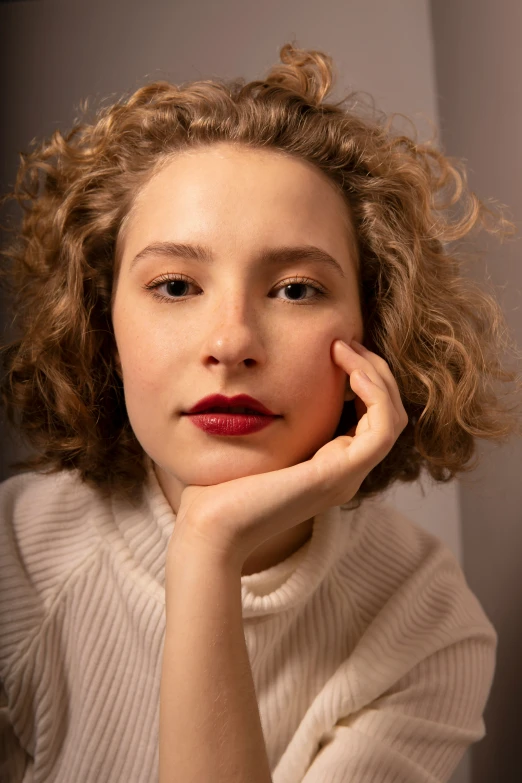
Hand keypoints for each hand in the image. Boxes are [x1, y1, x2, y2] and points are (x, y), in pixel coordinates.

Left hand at [166, 339, 407, 569]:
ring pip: (393, 417)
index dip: (362, 379)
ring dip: (375, 376)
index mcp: (329, 466)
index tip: (335, 348)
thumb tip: (264, 382)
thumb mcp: (254, 441)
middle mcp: (345, 472)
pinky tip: (348, 369)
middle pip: (388, 414)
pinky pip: (383, 427)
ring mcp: (347, 476)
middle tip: (345, 342)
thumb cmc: (220, 487)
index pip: (370, 417)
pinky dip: (374, 393)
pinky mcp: (341, 474)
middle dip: (373, 371)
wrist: (210, 527)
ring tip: (345, 348)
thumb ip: (271, 418)